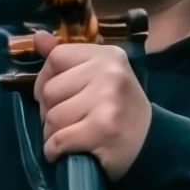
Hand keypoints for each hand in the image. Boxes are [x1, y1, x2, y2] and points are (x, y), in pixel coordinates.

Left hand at [33, 32, 151, 180]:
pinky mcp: (104, 129)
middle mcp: (110, 73)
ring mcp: (108, 101)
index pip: (55, 59)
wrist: (151, 143)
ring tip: (73, 136)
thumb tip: (38, 38)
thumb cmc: (119, 109)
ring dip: (53, 134)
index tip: (59, 97)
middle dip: (50, 112)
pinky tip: (69, 151)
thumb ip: (68, 58)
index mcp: (107, 55)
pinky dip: (56, 151)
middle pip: (49, 91)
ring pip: (52, 118)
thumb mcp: (99, 76)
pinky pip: (59, 140)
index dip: (47, 81)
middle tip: (71, 121)